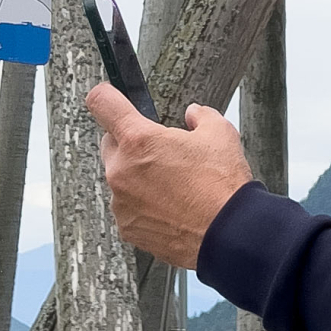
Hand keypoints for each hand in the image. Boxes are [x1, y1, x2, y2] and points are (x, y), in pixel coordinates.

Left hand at [86, 82, 253, 268]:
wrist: (229, 236)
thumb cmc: (223, 186)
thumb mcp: (220, 133)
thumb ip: (200, 116)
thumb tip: (193, 114)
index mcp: (138, 140)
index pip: (101, 102)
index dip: (106, 95)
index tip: (109, 97)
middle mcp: (121, 170)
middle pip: (110, 143)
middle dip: (131, 143)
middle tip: (162, 152)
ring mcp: (121, 202)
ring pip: (119, 178)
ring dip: (137, 177)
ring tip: (173, 186)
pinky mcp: (127, 228)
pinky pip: (127, 207)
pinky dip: (142, 205)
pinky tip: (170, 208)